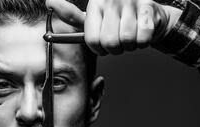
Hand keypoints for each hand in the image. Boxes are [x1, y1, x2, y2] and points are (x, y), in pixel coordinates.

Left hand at [46, 0, 182, 54]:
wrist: (150, 16)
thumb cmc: (117, 21)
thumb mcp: (92, 19)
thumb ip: (71, 15)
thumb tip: (49, 2)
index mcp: (96, 3)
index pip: (92, 39)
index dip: (98, 48)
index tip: (102, 44)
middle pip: (109, 42)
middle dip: (115, 48)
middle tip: (118, 41)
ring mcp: (131, 1)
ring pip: (126, 41)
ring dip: (129, 45)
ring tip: (130, 36)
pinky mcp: (149, 7)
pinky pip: (142, 38)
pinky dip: (143, 41)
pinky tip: (142, 33)